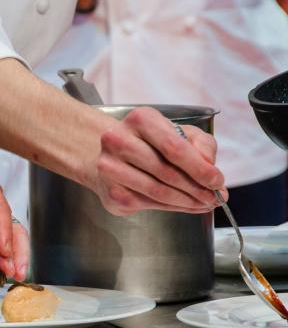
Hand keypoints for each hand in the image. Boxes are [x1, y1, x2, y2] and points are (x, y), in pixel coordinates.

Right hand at [93, 107, 226, 215]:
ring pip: (157, 191)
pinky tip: (183, 205)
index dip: (199, 168)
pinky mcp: (110, 191)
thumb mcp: (178, 132)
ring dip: (185, 201)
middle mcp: (119, 140)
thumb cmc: (149, 143)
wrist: (110, 155)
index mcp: (140, 119)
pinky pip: (147, 203)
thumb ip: (200, 143)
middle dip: (196, 188)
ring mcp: (110, 168)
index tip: (217, 181)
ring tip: (202, 203)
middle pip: (166, 171)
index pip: (174, 147)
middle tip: (214, 197)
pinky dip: (171, 207)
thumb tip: (209, 165)